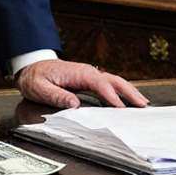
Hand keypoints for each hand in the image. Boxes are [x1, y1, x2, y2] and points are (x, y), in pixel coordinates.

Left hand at [15, 59, 148, 109]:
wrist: (32, 67)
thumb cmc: (36, 77)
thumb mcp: (41, 88)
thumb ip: (57, 96)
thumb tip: (74, 105)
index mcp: (78, 73)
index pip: (99, 83)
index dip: (111, 95)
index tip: (121, 107)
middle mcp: (87, 72)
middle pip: (113, 80)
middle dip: (129, 92)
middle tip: (143, 105)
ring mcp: (90, 76)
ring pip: (114, 82)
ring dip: (129, 92)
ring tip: (142, 104)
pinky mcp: (89, 81)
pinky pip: (109, 86)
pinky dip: (121, 93)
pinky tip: (128, 102)